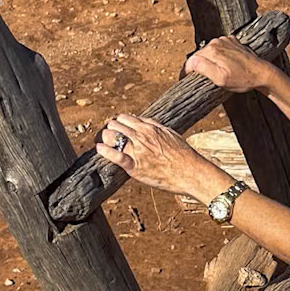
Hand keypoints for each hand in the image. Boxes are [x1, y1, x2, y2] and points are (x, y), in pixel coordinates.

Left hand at [97, 113, 232, 204]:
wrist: (190, 172)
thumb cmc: (183, 154)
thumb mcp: (169, 133)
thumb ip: (154, 126)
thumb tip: (141, 120)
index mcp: (149, 128)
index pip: (125, 118)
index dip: (118, 122)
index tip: (115, 126)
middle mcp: (141, 137)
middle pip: (115, 126)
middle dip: (109, 129)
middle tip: (107, 134)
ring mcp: (137, 152)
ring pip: (112, 137)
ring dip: (104, 138)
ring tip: (102, 141)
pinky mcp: (135, 168)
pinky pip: (115, 156)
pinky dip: (104, 151)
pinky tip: (99, 149)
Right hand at [184, 35, 277, 94]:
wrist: (262, 73)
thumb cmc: (243, 79)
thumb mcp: (221, 80)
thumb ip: (203, 69)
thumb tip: (191, 62)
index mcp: (211, 52)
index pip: (190, 61)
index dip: (185, 72)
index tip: (184, 81)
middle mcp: (216, 43)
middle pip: (198, 56)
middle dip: (196, 67)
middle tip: (198, 80)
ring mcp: (224, 40)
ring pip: (208, 52)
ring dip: (208, 61)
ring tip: (214, 73)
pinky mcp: (231, 41)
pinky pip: (218, 48)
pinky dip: (217, 56)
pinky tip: (224, 65)